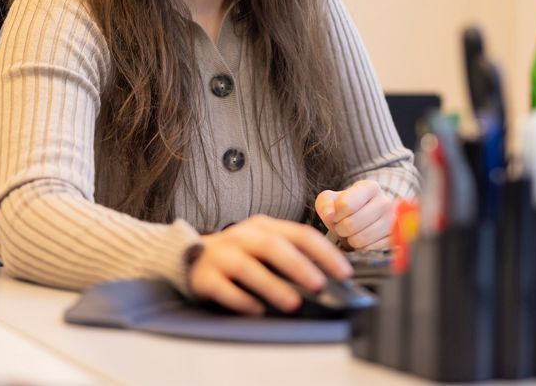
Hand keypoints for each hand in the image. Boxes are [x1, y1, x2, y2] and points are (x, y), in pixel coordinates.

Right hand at [187, 214, 351, 314]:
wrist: (192, 256)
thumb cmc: (238, 254)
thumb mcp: (264, 245)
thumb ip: (290, 253)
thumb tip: (326, 276)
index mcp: (264, 226)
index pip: (299, 233)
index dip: (324, 252)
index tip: (343, 272)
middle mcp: (243, 236)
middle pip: (273, 246)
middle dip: (298, 265)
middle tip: (319, 284)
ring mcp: (223, 254)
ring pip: (248, 266)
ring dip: (272, 285)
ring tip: (292, 303)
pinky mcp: (206, 275)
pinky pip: (224, 287)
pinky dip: (241, 299)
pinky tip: (257, 310)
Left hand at [315, 180, 394, 250]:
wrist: (363, 218)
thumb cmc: (345, 207)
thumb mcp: (330, 199)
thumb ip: (325, 204)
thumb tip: (329, 215)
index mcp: (370, 187)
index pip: (345, 205)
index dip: (335, 214)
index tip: (336, 214)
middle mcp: (385, 202)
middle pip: (351, 224)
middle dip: (340, 228)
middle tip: (342, 226)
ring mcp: (393, 222)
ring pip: (361, 239)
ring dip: (350, 239)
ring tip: (351, 232)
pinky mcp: (394, 240)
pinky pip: (370, 250)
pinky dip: (361, 248)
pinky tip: (362, 240)